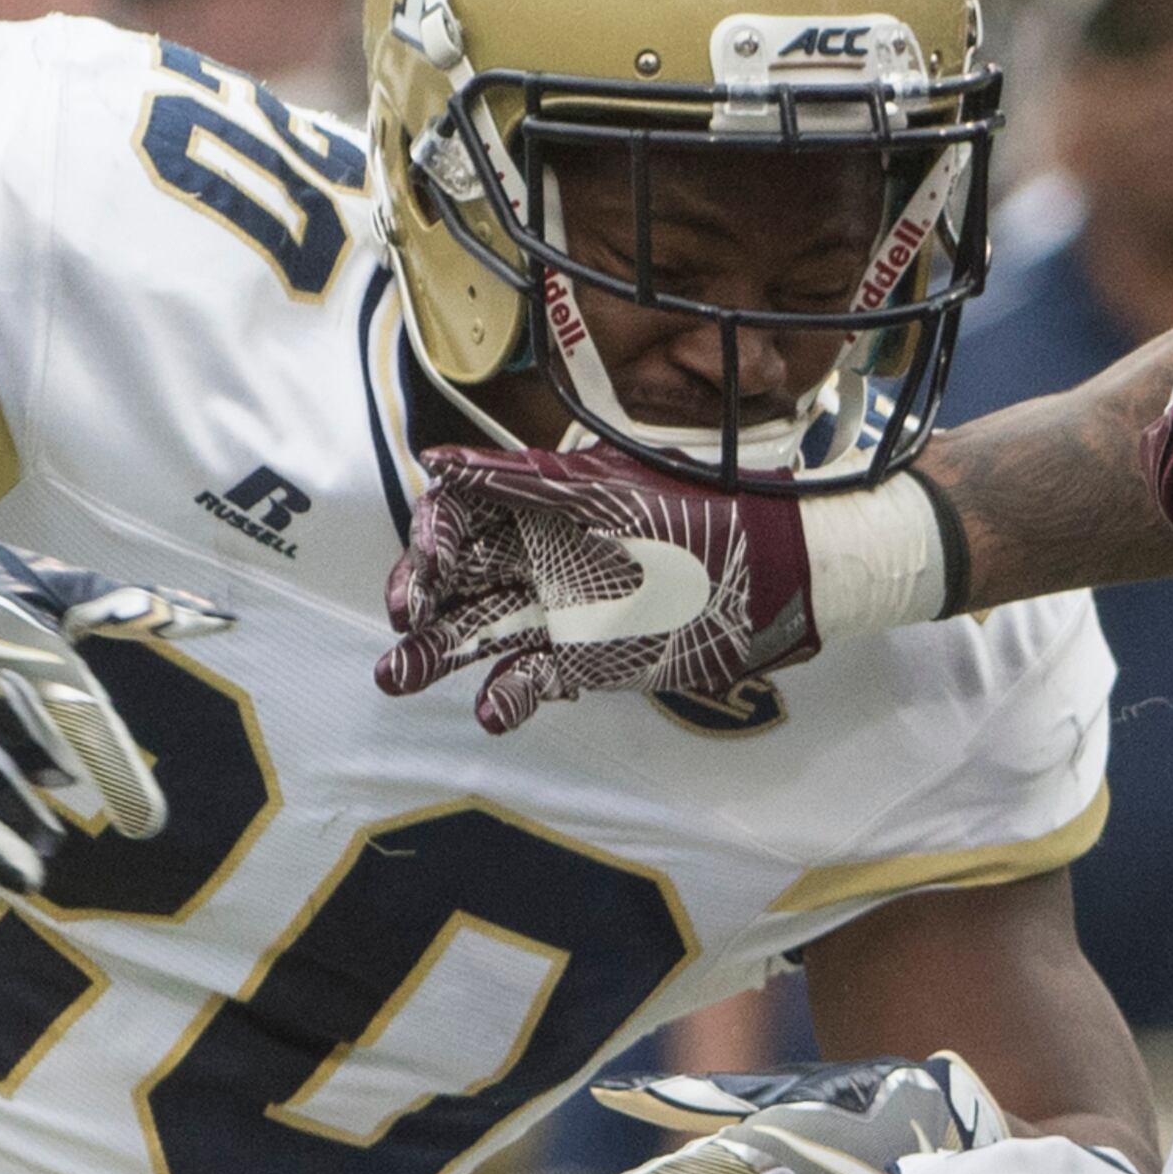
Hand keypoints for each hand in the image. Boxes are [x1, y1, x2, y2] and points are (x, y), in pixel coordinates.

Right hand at [380, 444, 821, 730]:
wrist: (775, 576)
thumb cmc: (700, 517)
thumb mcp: (607, 494)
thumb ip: (522, 484)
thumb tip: (439, 463)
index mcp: (540, 506)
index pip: (460, 519)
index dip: (430, 541)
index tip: (425, 572)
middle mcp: (538, 557)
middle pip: (455, 578)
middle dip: (420, 600)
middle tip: (404, 625)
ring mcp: (556, 613)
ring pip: (478, 632)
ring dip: (437, 654)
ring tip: (397, 677)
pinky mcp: (580, 663)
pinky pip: (528, 681)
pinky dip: (507, 697)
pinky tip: (495, 710)